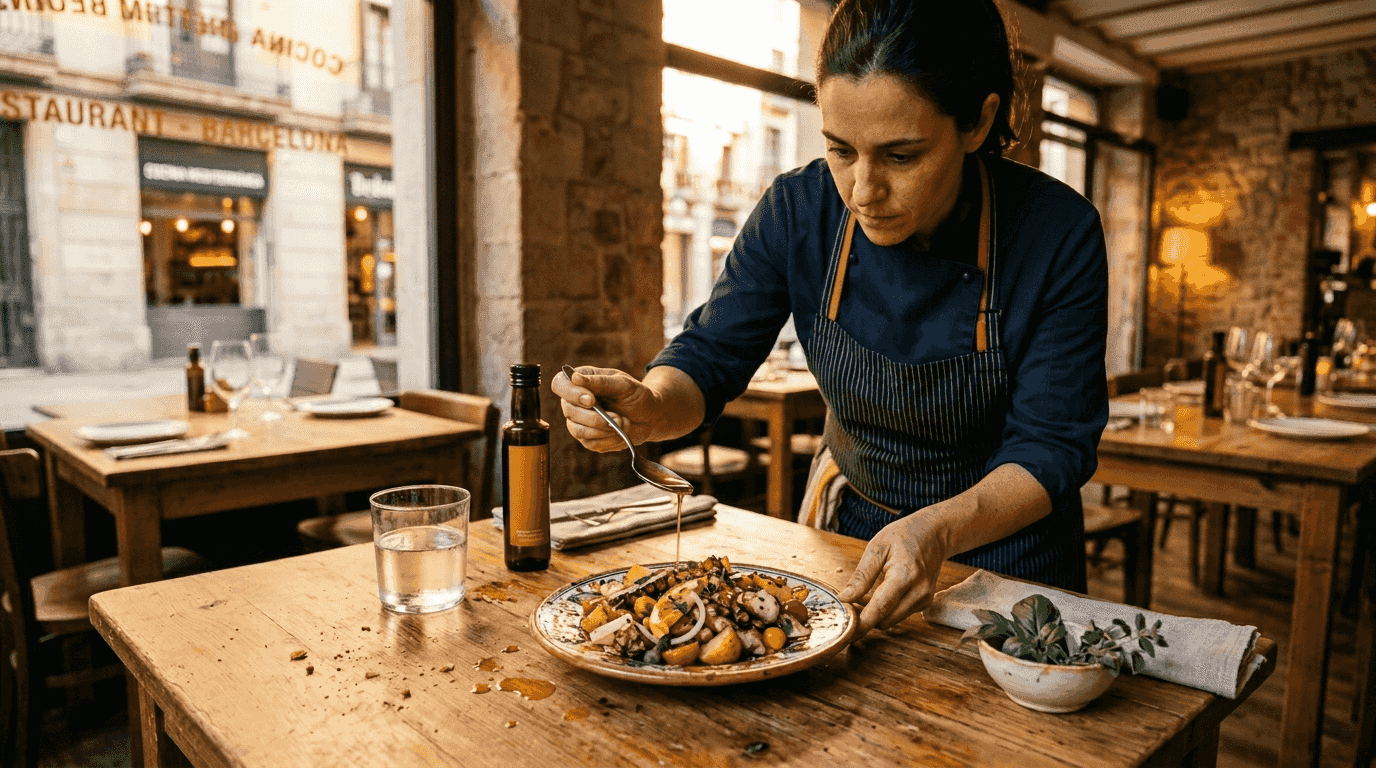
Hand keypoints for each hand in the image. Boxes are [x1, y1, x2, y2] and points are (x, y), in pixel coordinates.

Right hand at [553, 366, 662, 451]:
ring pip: (578, 430)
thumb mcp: (623, 384)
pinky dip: (609, 440)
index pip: (560, 384)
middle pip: (569, 411)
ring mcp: (579, 421)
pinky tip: (622, 432)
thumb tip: (574, 377)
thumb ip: (600, 382)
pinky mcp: (588, 439)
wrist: (650, 416)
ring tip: (623, 423)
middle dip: (595, 418)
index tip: (591, 400)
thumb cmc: (636, 395)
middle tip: (618, 417)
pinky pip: (591, 443)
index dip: (571, 394)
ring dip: (603, 430)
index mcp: (581, 381)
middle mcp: (575, 401)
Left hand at [837, 508, 951, 638]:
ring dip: (874, 614)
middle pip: (885, 620)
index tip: (845, 631)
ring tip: (863, 594)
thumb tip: (845, 599)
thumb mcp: (877, 547)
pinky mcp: (925, 603)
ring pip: (891, 620)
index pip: (881, 607)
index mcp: (905, 574)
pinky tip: (878, 593)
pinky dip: (885, 610)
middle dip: (864, 617)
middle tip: (848, 603)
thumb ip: (862, 576)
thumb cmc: (904, 536)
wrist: (933, 534)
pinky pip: (898, 615)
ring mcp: (924, 599)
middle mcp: (919, 591)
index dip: (861, 622)